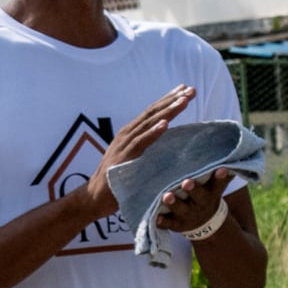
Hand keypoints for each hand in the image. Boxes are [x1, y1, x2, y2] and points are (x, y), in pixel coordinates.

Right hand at [87, 86, 197, 215]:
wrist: (96, 197)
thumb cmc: (120, 180)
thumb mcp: (137, 158)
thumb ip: (149, 148)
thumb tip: (169, 141)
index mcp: (132, 133)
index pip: (153, 112)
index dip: (169, 99)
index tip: (186, 89)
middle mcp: (127, 134)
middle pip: (153, 112)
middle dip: (173, 100)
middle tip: (191, 90)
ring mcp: (124, 144)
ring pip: (149, 123)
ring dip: (168, 111)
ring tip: (183, 101)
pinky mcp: (123, 157)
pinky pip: (140, 143)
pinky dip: (153, 133)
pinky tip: (165, 125)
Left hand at [155, 166, 231, 232]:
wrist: (204, 224)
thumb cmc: (206, 197)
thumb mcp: (214, 189)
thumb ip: (220, 176)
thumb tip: (230, 157)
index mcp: (211, 194)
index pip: (218, 185)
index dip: (220, 178)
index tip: (221, 170)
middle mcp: (200, 205)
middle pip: (198, 197)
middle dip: (193, 190)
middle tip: (187, 183)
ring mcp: (188, 215)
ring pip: (181, 209)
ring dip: (174, 204)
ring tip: (167, 197)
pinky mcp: (176, 224)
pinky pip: (168, 224)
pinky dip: (163, 222)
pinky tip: (157, 218)